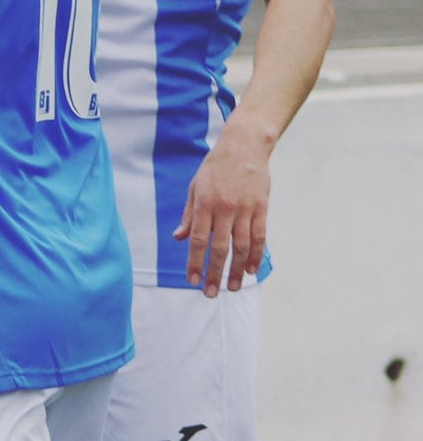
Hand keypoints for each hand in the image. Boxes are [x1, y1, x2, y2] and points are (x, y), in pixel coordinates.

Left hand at [174, 120, 271, 294]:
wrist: (243, 147)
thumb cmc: (214, 169)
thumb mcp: (195, 188)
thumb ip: (188, 215)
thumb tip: (179, 238)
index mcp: (204, 205)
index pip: (198, 240)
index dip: (195, 262)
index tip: (192, 281)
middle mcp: (225, 209)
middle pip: (220, 248)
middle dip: (215, 273)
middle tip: (210, 294)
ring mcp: (245, 209)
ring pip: (242, 246)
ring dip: (237, 270)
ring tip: (233, 287)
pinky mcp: (262, 208)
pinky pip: (259, 236)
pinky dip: (256, 255)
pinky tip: (251, 270)